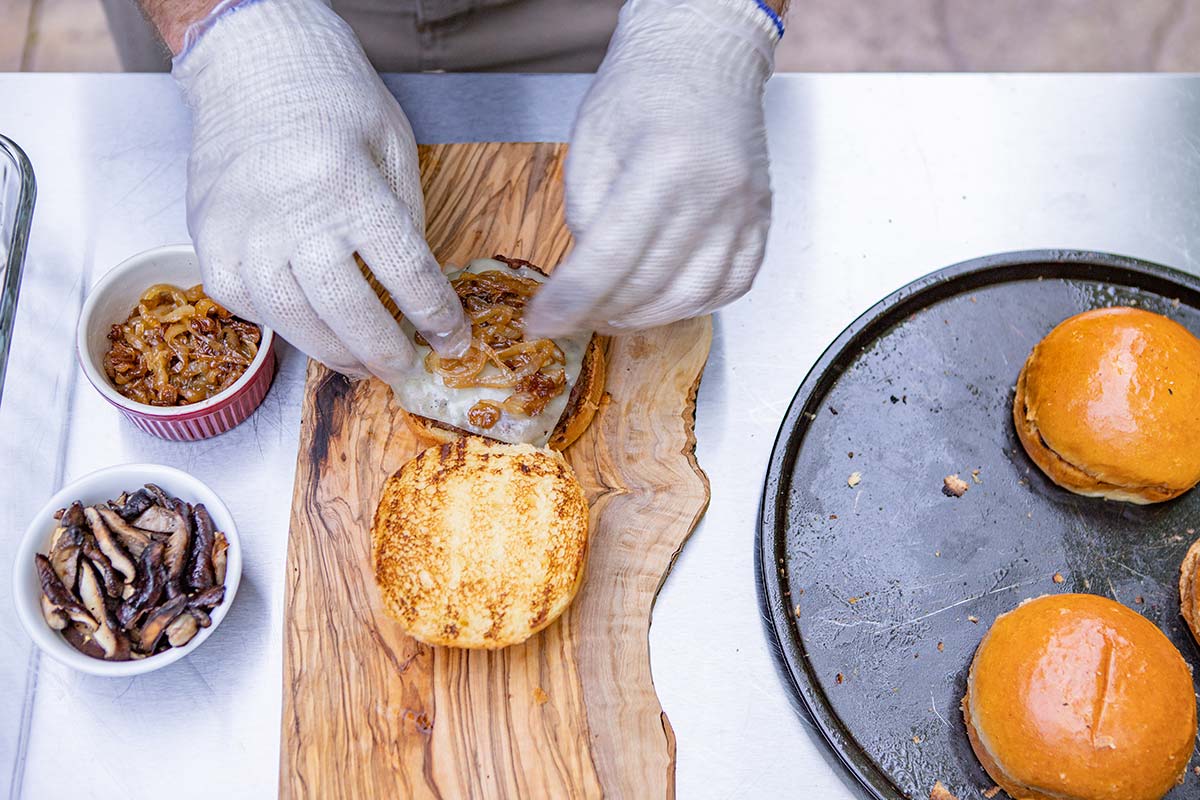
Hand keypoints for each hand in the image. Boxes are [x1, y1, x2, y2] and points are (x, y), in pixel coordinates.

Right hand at [172, 0, 468, 381]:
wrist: (252, 58)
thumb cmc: (333, 98)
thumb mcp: (394, 146)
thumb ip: (406, 220)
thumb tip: (413, 291)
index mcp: (349, 187)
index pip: (405, 274)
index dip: (435, 317)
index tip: (452, 340)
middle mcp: (291, 216)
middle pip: (347, 313)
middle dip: (384, 352)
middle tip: (404, 370)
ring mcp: (243, 232)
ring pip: (293, 323)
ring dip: (334, 354)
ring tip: (361, 365)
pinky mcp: (208, 239)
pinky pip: (247, 305)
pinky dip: (281, 326)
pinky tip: (308, 327)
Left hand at [526, 0, 781, 336]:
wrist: (705, 54)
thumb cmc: (643, 88)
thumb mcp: (591, 142)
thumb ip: (586, 214)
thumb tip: (588, 278)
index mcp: (663, 164)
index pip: (609, 258)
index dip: (570, 302)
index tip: (543, 323)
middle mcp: (712, 192)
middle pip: (649, 285)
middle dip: (601, 313)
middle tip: (574, 314)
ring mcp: (744, 210)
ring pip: (691, 298)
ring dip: (644, 318)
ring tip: (614, 311)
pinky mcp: (761, 219)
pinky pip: (732, 286)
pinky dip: (693, 305)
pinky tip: (663, 298)